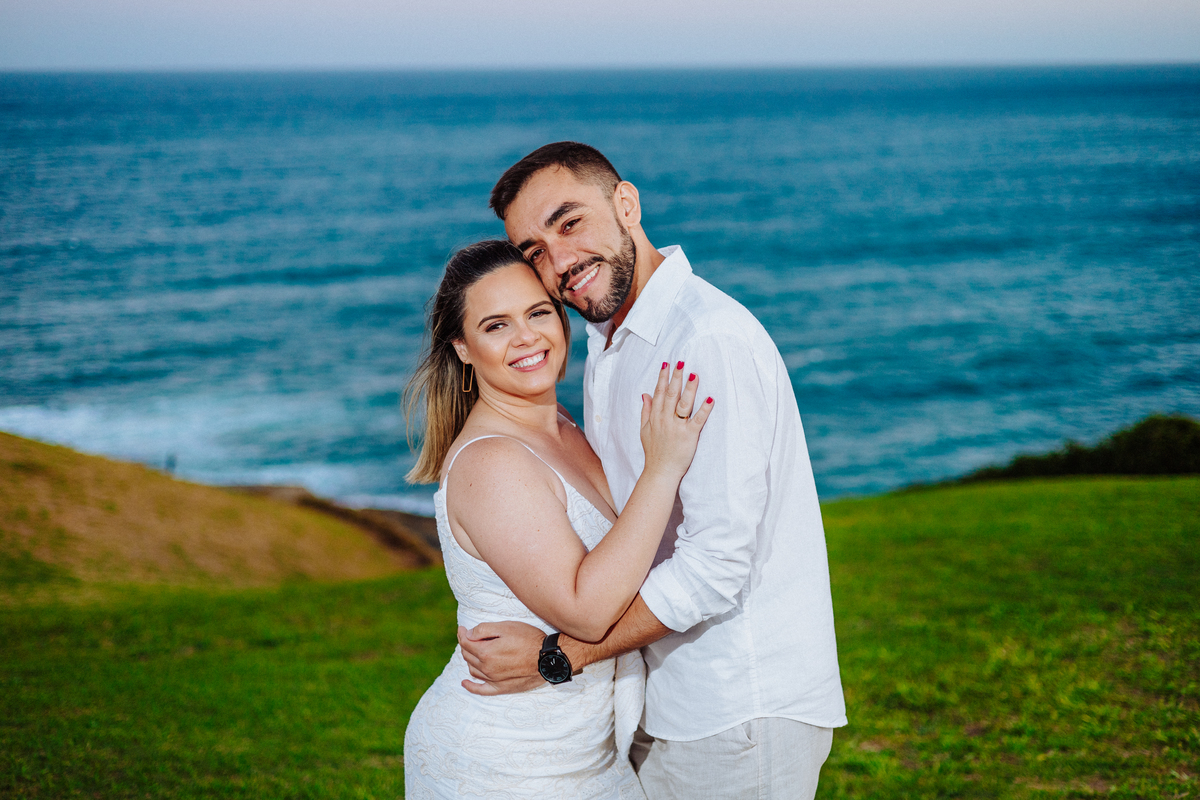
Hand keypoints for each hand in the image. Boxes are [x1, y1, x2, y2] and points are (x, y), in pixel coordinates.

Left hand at [458, 621, 546, 695]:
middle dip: (465, 645)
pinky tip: (465, 682)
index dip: (462, 634)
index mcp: (486, 652)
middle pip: (468, 656)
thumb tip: (468, 634)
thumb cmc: (528, 639)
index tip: (463, 628)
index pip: (466, 643)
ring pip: (473, 669)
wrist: (547, 658)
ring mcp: (493, 680)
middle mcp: (487, 668)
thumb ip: (483, 629)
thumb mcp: (506, 627)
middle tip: (469, 636)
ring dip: (469, 659)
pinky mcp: (501, 688)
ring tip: (473, 651)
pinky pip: (481, 689)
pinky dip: (471, 686)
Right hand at [639, 361, 713, 479]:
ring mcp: (677, 428)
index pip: (659, 393)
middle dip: (676, 377)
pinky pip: (698, 420)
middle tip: (681, 362)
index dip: (663, 378)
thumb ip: (645, 411)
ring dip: (689, 388)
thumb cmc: (653, 452)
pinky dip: (704, 410)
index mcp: (655, 417)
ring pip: (684, 404)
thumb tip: (645, 395)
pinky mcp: (689, 436)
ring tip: (694, 374)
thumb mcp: (644, 430)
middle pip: (671, 394)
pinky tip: (710, 399)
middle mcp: (665, 420)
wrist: (660, 472)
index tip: (667, 364)